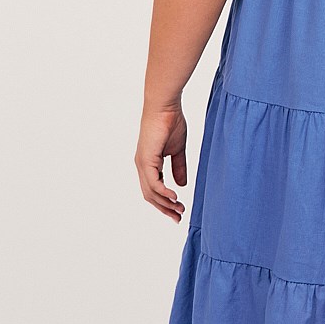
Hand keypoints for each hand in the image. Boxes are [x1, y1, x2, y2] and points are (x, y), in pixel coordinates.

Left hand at [136, 104, 187, 220]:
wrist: (165, 106)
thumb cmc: (170, 122)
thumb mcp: (178, 150)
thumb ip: (179, 167)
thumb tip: (181, 185)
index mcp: (149, 164)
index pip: (153, 190)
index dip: (165, 202)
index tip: (178, 211)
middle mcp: (142, 166)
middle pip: (150, 195)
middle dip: (165, 208)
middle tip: (179, 217)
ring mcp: (142, 163)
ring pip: (151, 192)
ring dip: (166, 203)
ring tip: (180, 209)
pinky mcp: (146, 159)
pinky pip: (154, 183)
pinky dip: (163, 192)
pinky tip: (174, 197)